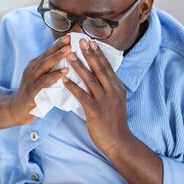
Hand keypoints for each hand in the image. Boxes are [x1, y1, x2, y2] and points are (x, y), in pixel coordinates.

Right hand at [7, 34, 70, 124]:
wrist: (18, 110)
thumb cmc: (35, 94)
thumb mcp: (42, 79)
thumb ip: (52, 71)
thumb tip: (71, 62)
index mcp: (35, 65)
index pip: (48, 52)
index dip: (58, 43)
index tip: (70, 35)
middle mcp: (32, 69)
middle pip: (46, 55)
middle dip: (58, 46)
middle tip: (70, 39)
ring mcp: (30, 79)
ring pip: (44, 65)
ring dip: (57, 57)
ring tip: (69, 51)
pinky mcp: (32, 91)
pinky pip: (44, 82)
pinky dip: (54, 76)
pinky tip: (64, 72)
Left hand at [63, 38, 131, 155]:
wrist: (118, 142)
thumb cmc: (114, 122)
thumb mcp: (116, 101)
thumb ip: (109, 89)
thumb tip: (100, 77)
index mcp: (117, 88)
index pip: (107, 67)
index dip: (98, 53)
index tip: (91, 42)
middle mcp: (112, 91)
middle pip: (100, 68)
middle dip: (89, 54)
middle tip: (80, 41)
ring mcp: (104, 100)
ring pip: (90, 79)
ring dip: (79, 66)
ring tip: (69, 55)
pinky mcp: (95, 111)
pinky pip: (82, 95)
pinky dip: (72, 86)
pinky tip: (64, 79)